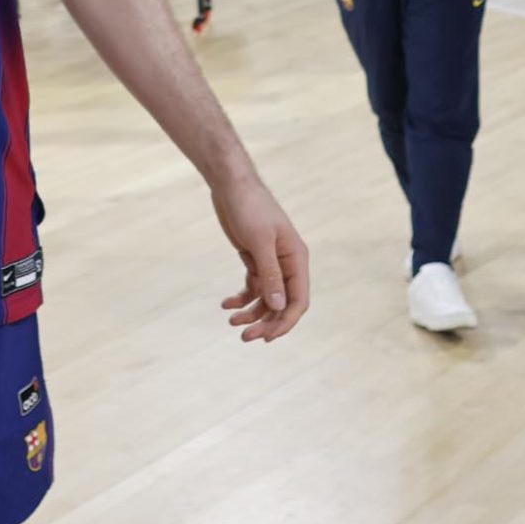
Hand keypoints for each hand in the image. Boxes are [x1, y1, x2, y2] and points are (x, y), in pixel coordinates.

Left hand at [213, 173, 307, 342]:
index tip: (266, 337)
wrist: (231, 186)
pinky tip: (226, 304)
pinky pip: (253, 286)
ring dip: (251, 312)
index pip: (298, 300)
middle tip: (244, 336)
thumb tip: (278, 306)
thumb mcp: (259, 242)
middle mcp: (288, 264)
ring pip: (266, 298)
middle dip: (266, 322)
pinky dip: (241, 297)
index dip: (285, 322)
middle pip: (282, 303)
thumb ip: (270, 274)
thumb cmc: (249, 208)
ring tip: (231, 321)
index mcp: (297, 260)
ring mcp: (271, 263)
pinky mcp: (254, 259)